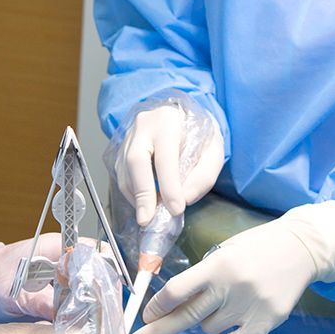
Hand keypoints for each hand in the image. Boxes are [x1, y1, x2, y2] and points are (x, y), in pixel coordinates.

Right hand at [110, 95, 224, 226]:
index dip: (169, 186)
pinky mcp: (121, 148)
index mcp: (168, 121)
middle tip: (147, 220)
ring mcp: (128, 136)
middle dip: (142, 194)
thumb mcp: (213, 148)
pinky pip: (121, 175)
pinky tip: (146, 202)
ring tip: (152, 213)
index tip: (176, 209)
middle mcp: (143, 126)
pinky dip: (133, 193)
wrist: (180, 113)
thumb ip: (204, 174)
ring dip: (137, 197)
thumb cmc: (198, 131)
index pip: (166, 157)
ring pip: (125, 170)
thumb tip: (185, 199)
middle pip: (136, 161)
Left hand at [126, 218, 319, 333]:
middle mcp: (232, 287)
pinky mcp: (267, 322)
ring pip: (209, 330)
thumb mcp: (224, 252)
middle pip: (186, 317)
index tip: (145, 315)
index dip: (158, 305)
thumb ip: (202, 278)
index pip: (178, 289)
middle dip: (155, 333)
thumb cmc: (255, 248)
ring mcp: (250, 307)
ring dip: (204, 324)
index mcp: (218, 265)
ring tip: (222, 304)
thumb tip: (170, 307)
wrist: (301, 249)